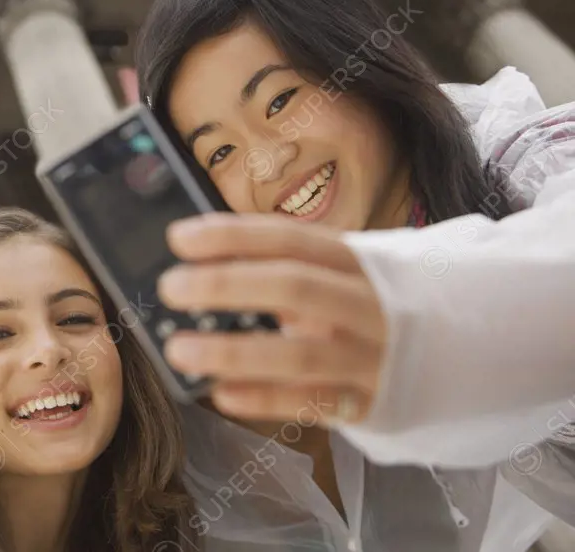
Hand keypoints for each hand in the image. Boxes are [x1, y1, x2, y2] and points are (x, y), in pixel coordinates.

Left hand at [157, 212, 386, 426]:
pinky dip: (264, 399)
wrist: (470, 352)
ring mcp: (373, 356)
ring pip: (300, 354)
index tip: (178, 238)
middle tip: (170, 287)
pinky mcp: (373, 404)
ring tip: (178, 349)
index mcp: (357, 260)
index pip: (289, 239)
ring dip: (233, 351)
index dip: (233, 236)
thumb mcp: (344, 275)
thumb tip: (200, 266)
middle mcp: (368, 303)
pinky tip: (220, 392)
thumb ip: (287, 270)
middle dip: (226, 285)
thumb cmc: (375, 305)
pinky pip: (312, 404)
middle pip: (293, 287)